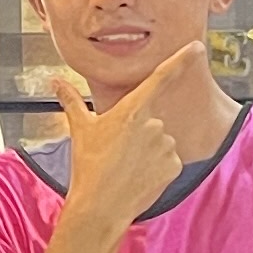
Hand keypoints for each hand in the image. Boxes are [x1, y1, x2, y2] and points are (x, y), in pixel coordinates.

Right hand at [55, 55, 193, 232]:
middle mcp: (154, 124)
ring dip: (149, 151)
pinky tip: (140, 177)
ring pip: (162, 142)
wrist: (100, 205)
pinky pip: (170, 161)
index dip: (181, 60)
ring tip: (127, 166)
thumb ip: (71, 101)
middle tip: (119, 152)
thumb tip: (55, 80)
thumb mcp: (80, 129)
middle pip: (153, 121)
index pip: (161, 78)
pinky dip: (158, 168)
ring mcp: (167, 145)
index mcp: (132, 110)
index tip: (198, 47)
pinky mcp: (175, 166)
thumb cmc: (88, 166)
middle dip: (140, 134)